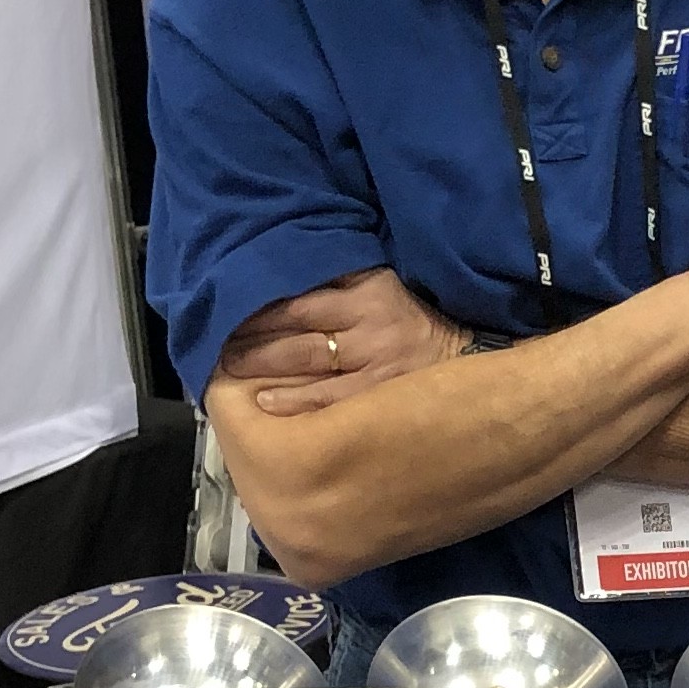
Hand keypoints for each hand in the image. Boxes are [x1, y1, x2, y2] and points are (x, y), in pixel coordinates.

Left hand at [218, 274, 468, 416]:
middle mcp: (369, 324)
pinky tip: (266, 404)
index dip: (258, 310)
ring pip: (308, 363)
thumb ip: (340, 285)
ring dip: (264, 368)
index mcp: (367, 291)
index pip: (299, 299)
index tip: (225, 316)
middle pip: (296, 331)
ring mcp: (376, 363)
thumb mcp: (383, 288)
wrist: (470, 360)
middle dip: (252, 342)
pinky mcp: (381, 394)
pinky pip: (328, 400)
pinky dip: (294, 401)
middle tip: (218, 349)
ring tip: (230, 372)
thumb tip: (279, 284)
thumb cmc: (413, 323)